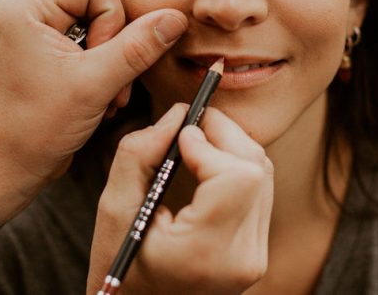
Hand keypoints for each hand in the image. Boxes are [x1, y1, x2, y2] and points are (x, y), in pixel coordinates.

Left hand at [0, 0, 187, 209]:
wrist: (8, 166)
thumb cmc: (35, 127)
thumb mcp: (96, 84)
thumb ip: (139, 47)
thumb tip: (174, 19)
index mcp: (28, 4)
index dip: (112, 20)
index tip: (99, 62)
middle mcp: (30, 8)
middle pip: (101, 0)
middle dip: (114, 44)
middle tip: (107, 83)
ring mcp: (39, 28)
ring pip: (102, 23)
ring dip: (113, 61)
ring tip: (104, 96)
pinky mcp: (49, 48)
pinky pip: (93, 41)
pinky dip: (104, 68)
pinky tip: (100, 97)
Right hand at [86, 105, 273, 294]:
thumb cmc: (119, 264)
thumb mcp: (114, 209)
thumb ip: (139, 155)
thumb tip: (177, 113)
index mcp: (205, 251)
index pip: (237, 175)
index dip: (210, 142)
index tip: (178, 137)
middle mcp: (242, 257)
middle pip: (255, 168)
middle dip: (224, 134)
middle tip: (189, 126)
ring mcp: (255, 257)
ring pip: (263, 173)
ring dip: (231, 147)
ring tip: (195, 142)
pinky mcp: (258, 251)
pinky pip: (260, 190)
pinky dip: (237, 166)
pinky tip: (207, 165)